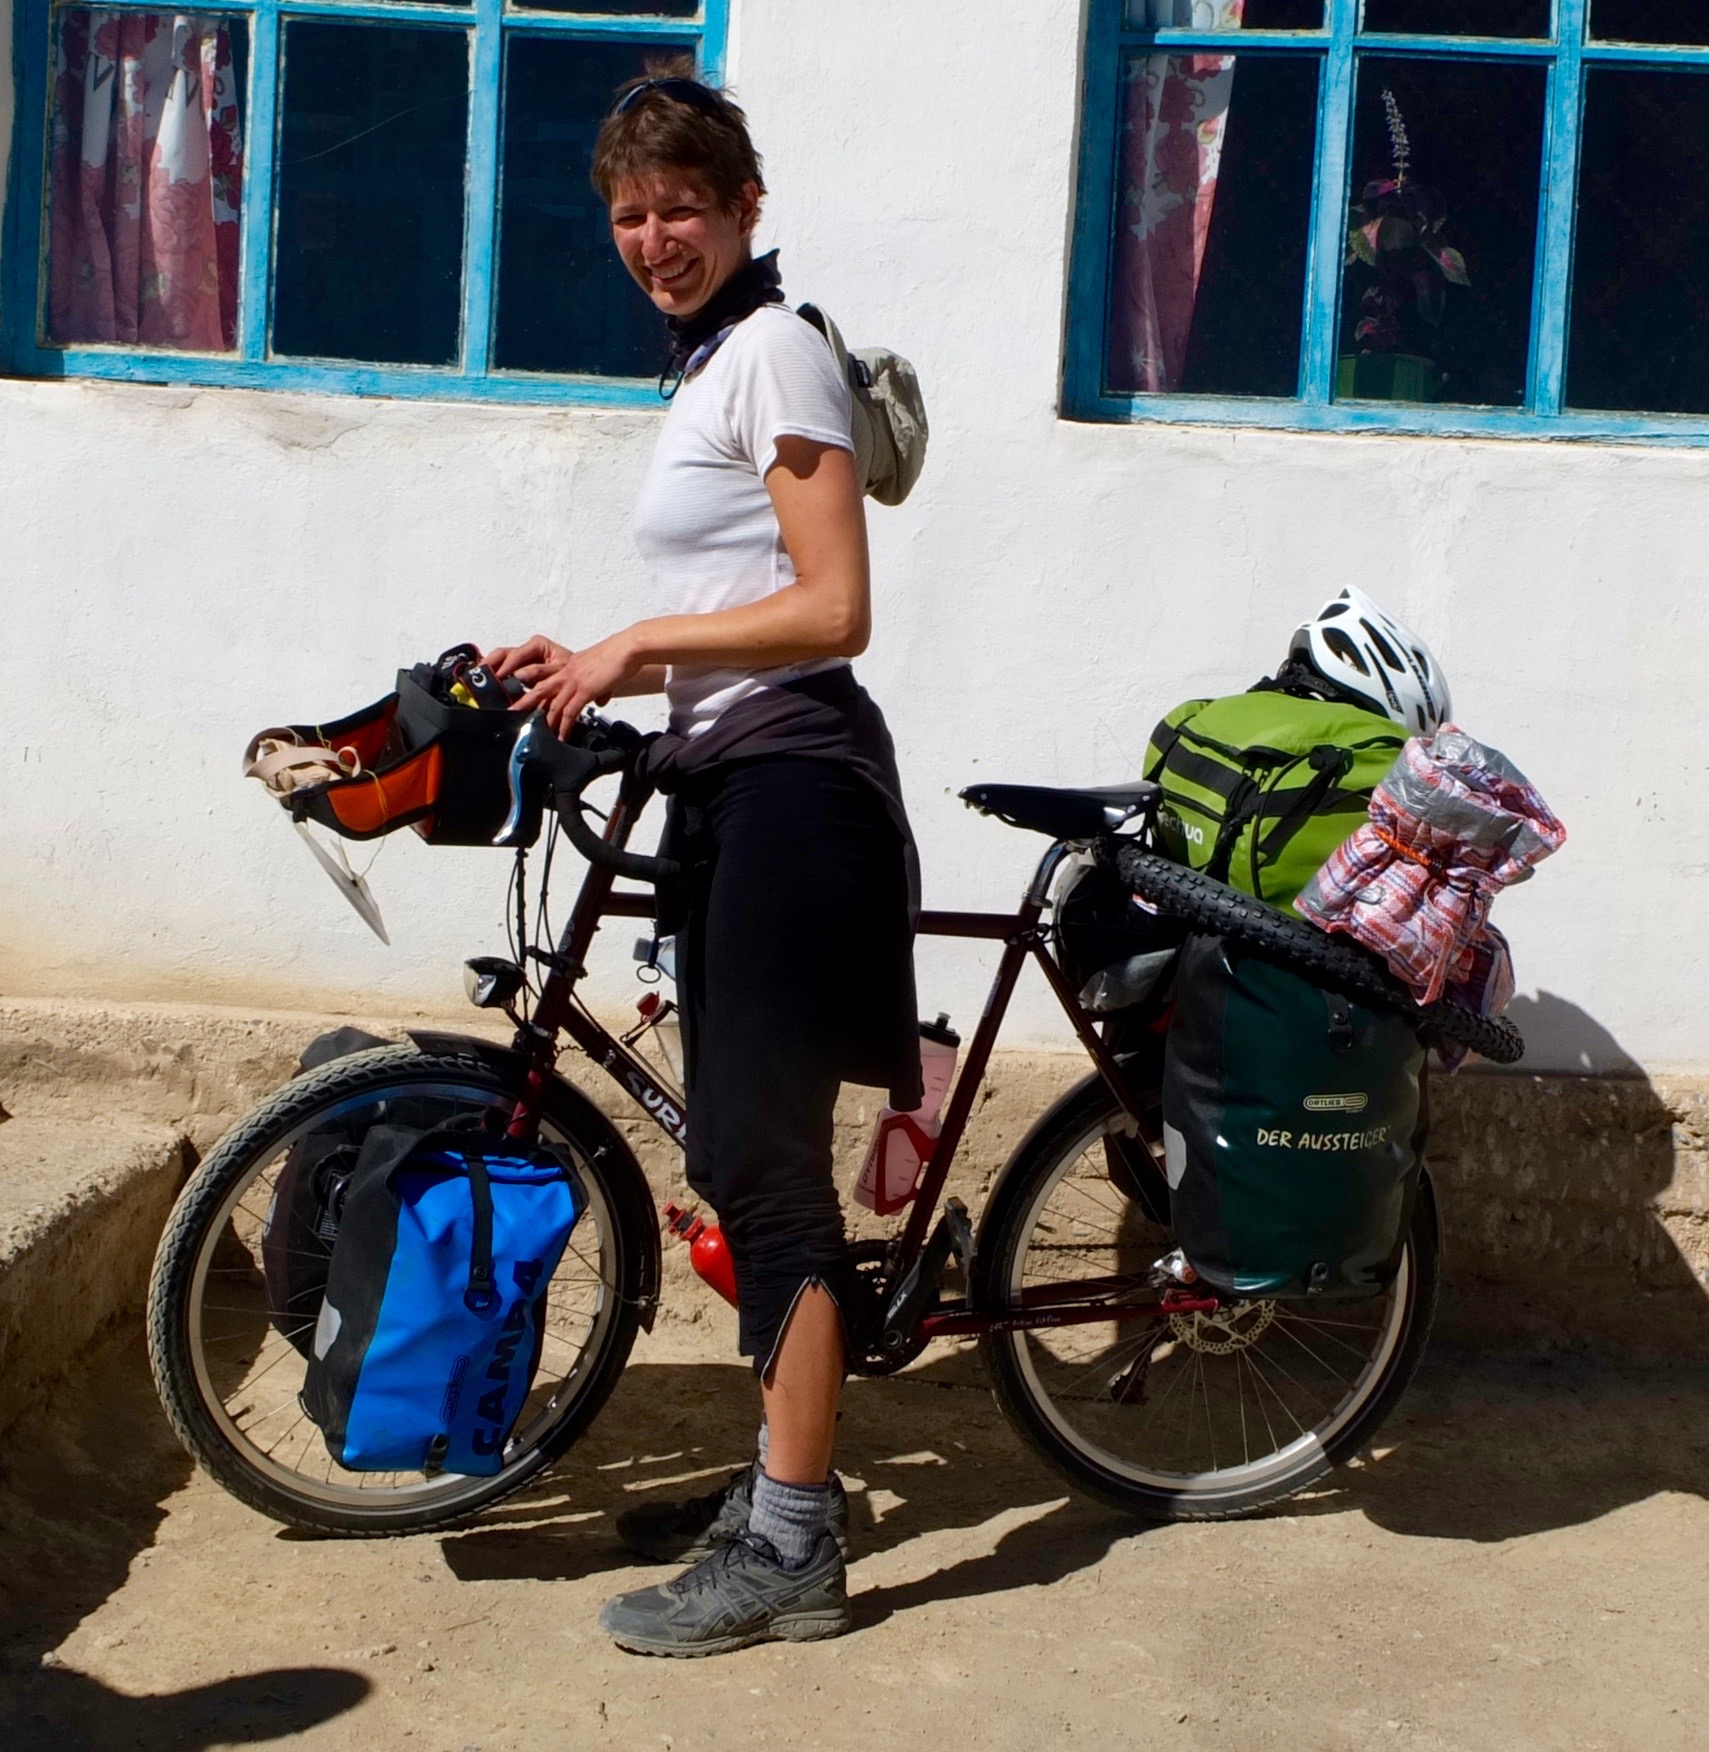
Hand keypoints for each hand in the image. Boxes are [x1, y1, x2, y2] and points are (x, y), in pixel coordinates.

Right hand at [485, 635, 569, 688]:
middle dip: (490, 662)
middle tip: (481, 674)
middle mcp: (526, 649)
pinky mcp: (517, 670)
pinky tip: (484, 680)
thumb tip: (519, 675)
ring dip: (488, 668)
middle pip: (502, 653)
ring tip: (478, 677)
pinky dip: (493, 674)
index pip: (517, 653)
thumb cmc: (571, 672)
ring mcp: (520, 659)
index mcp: (537, 645)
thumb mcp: (559, 671)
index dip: (506, 665)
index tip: (500, 675)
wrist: (577, 679)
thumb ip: (540, 673)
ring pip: (498, 660)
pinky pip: (501, 669)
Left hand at [486, 632, 639, 736]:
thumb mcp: (601, 671)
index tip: (523, 701)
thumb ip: (598, 687)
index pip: (546, 680)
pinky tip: (561, 736)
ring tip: (534, 733)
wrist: (626, 649)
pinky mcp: (585, 690)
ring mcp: (574, 681)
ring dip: (543, 720)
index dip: (533, 691)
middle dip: (524, 702)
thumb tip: (601, 700)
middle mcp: (566, 673)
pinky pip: (570, 712)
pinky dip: (564, 726)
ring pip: (551, 703)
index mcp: (568, 666)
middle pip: (539, 689)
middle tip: (511, 712)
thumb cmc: (617, 657)